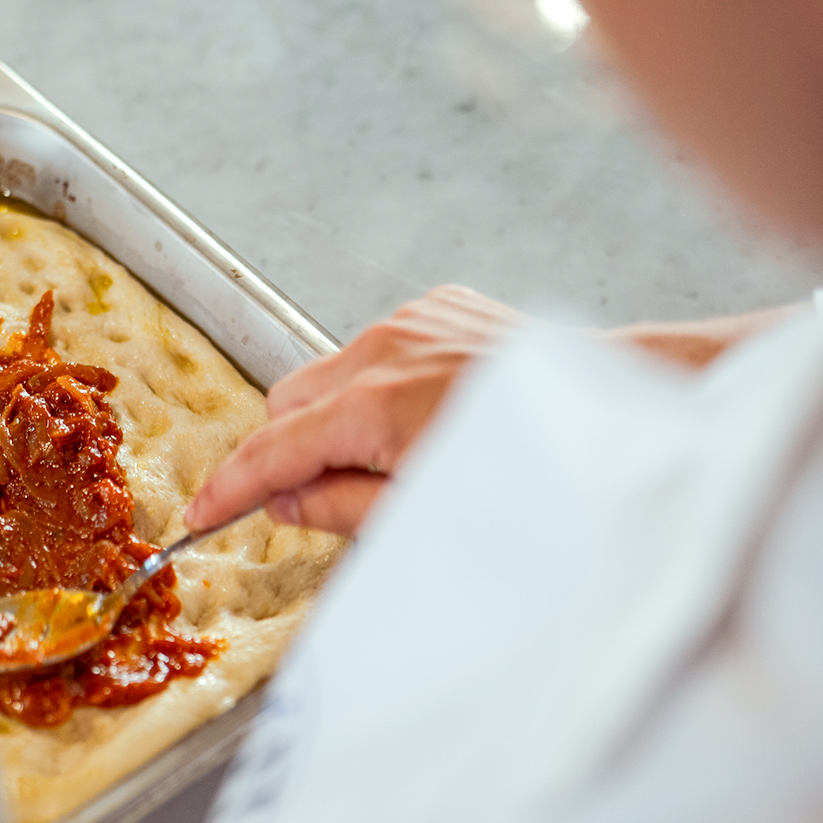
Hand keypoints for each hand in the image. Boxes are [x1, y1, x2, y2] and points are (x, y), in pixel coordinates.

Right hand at [186, 285, 523, 536]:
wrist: (620, 412)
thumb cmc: (535, 474)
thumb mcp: (425, 516)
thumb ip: (340, 508)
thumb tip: (285, 504)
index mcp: (377, 407)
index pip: (273, 449)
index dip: (231, 487)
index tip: (202, 514)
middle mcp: (386, 349)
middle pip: (286, 401)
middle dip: (288, 450)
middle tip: (322, 495)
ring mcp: (413, 320)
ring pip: (327, 372)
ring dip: (333, 416)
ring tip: (388, 454)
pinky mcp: (439, 307)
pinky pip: (375, 346)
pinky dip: (376, 383)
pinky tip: (420, 413)